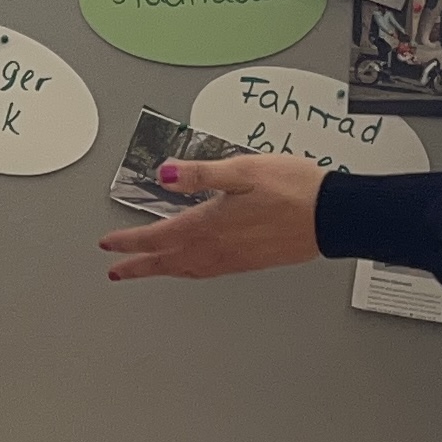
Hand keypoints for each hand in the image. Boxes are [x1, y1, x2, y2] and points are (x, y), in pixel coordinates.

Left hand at [96, 155, 327, 280]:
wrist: (332, 216)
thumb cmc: (295, 189)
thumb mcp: (243, 169)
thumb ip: (199, 173)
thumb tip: (164, 174)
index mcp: (210, 224)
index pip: (158, 236)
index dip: (130, 241)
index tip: (109, 246)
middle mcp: (218, 247)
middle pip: (167, 261)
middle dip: (138, 266)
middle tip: (116, 271)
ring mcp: (235, 258)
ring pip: (186, 269)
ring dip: (161, 271)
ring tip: (145, 272)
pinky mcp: (250, 262)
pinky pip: (207, 271)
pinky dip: (188, 271)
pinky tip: (190, 268)